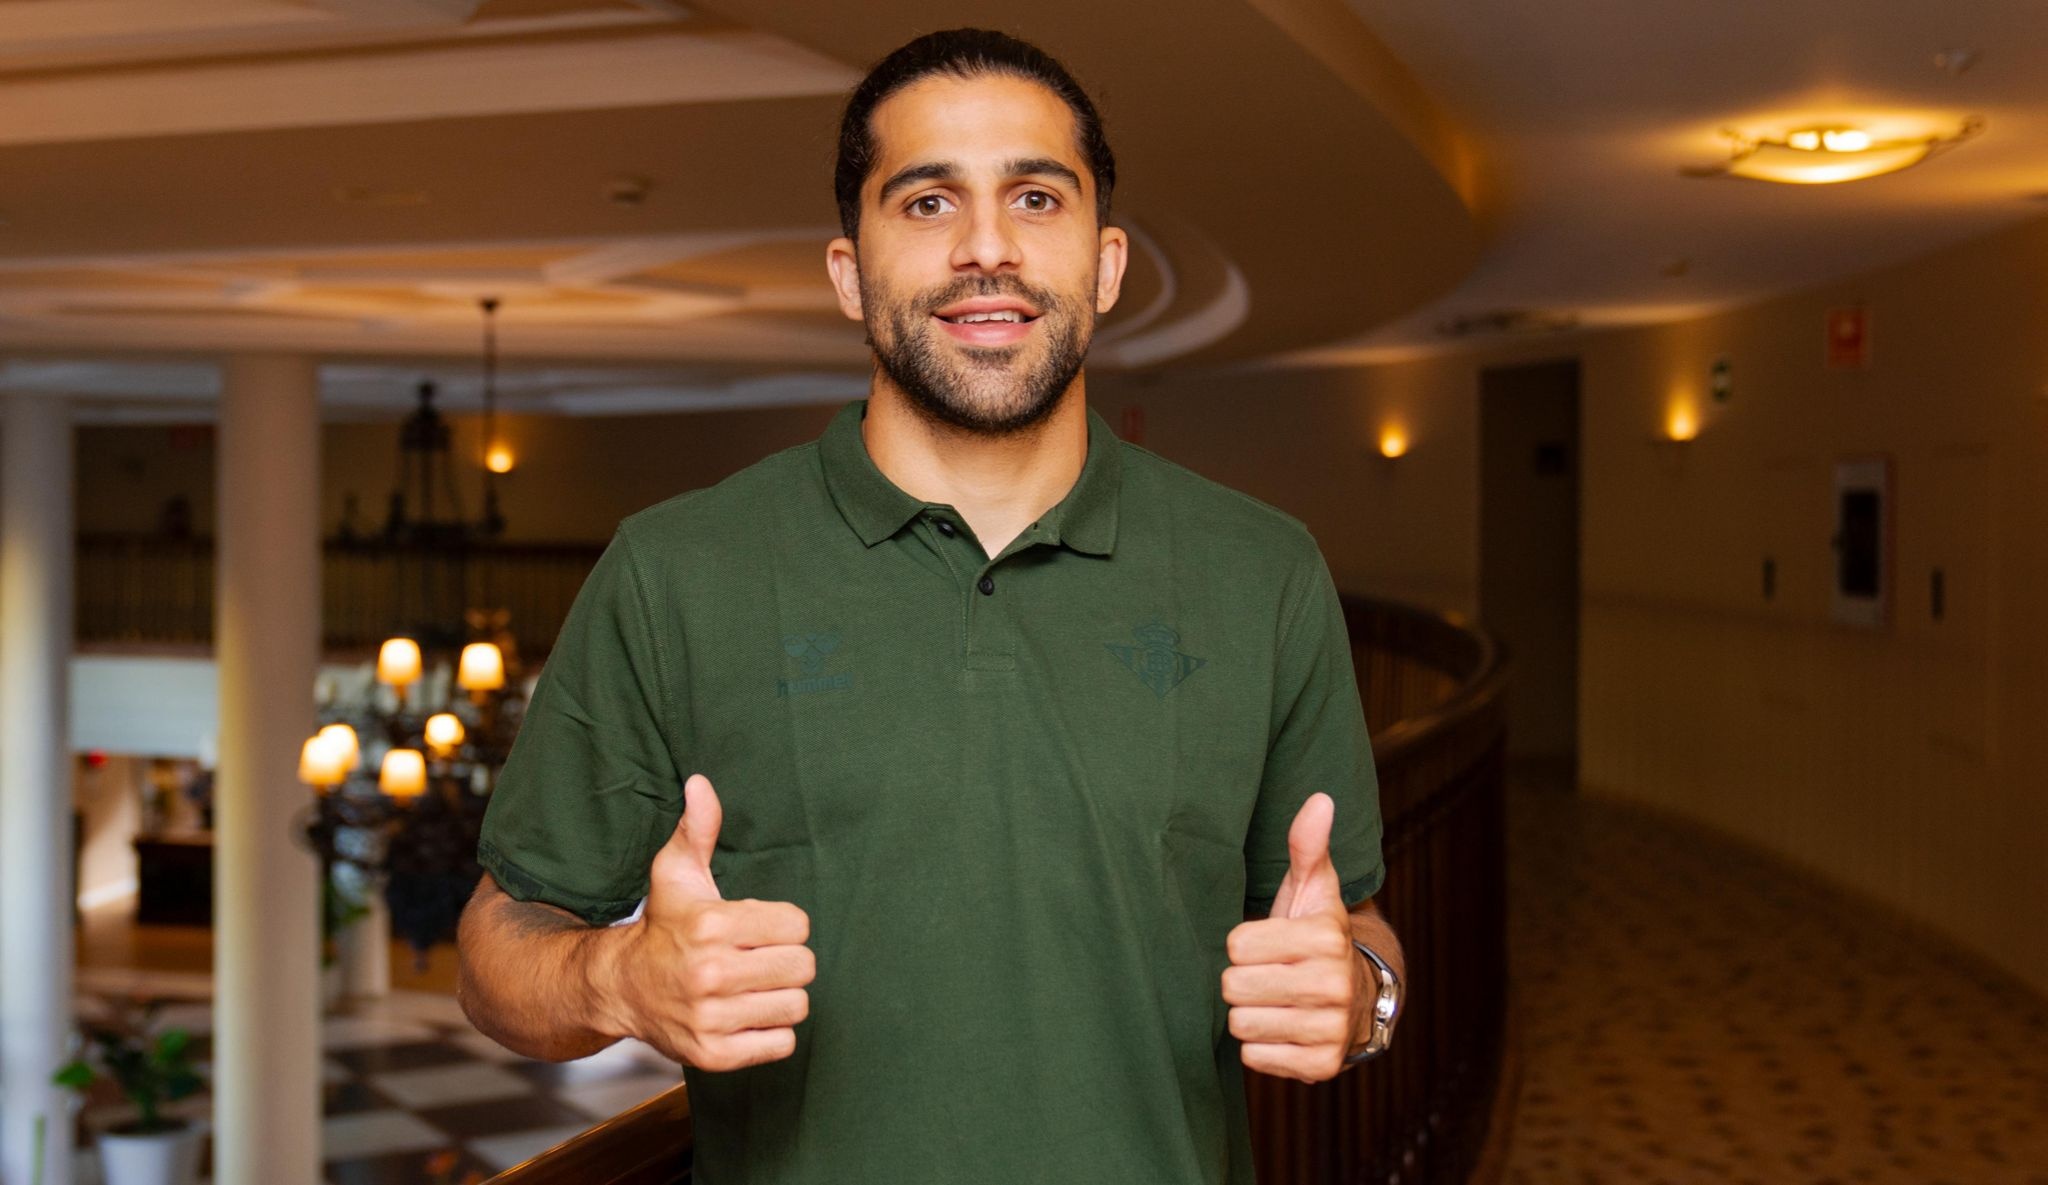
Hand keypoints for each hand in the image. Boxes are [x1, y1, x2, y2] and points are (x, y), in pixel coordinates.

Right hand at [599, 773, 814, 1071]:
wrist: (621, 988)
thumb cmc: (662, 926)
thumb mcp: (675, 873)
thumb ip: (697, 828)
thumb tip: (701, 783)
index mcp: (712, 925)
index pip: (797, 925)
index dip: (784, 924)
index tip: (760, 927)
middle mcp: (711, 974)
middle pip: (803, 966)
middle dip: (787, 960)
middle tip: (761, 958)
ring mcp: (712, 1019)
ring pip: (796, 1005)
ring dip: (781, 996)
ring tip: (754, 987)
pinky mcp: (714, 1055)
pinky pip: (781, 1044)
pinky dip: (771, 1032)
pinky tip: (747, 1014)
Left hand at [1221, 792, 1367, 1082]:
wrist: (1354, 998)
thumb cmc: (1314, 936)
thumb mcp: (1311, 890)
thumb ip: (1307, 845)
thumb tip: (1319, 798)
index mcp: (1325, 937)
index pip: (1237, 945)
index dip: (1243, 944)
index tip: (1266, 944)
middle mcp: (1334, 984)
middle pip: (1235, 987)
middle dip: (1242, 981)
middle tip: (1265, 975)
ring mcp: (1329, 1029)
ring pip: (1242, 1025)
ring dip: (1249, 1014)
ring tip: (1273, 1001)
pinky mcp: (1320, 1066)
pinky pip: (1255, 1058)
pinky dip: (1260, 1046)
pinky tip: (1280, 1028)